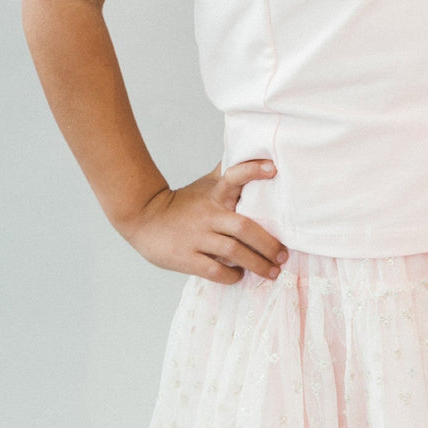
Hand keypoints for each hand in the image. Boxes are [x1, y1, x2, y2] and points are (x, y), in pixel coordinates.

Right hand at [118, 158, 288, 282]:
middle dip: (268, 244)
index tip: (274, 169)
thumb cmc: (183, 203)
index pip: (234, 176)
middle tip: (284, 255)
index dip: (253, 171)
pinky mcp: (186, 258)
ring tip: (272, 272)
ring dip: (257, 264)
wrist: (143, 218)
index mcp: (214, 194)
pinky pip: (214, 270)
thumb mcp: (205, 184)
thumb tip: (249, 152)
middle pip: (244, 227)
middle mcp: (208, 215)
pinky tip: (240, 276)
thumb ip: (228, 173)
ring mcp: (197, 237)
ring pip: (233, 252)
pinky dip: (231, 276)